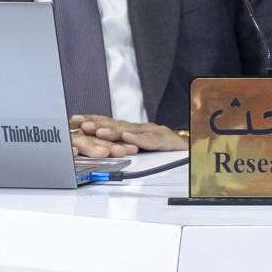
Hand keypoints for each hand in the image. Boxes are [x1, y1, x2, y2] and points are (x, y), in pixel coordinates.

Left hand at [70, 115, 186, 158]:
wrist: (197, 151)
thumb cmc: (168, 151)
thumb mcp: (141, 148)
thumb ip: (123, 145)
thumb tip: (98, 146)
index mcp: (133, 130)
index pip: (109, 123)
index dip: (91, 120)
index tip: (74, 120)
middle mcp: (142, 128)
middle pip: (117, 124)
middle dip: (97, 123)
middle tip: (82, 124)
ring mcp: (155, 133)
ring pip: (132, 131)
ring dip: (114, 130)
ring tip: (99, 131)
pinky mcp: (167, 141)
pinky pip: (152, 140)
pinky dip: (139, 139)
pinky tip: (128, 138)